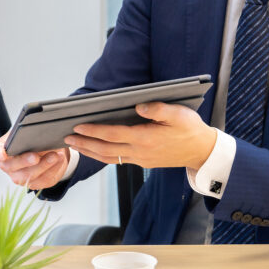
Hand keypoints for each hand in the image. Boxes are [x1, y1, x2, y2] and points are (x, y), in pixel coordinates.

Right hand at [0, 133, 69, 189]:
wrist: (46, 147)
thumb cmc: (31, 138)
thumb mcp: (27, 132)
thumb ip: (27, 133)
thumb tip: (36, 132)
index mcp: (1, 150)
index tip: (3, 153)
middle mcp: (8, 166)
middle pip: (11, 167)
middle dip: (24, 161)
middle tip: (36, 156)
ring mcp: (19, 177)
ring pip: (28, 177)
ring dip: (43, 166)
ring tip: (55, 155)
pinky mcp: (34, 184)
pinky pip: (43, 180)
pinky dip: (53, 169)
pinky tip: (60, 159)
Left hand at [64, 102, 216, 169]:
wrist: (202, 151)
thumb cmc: (190, 129)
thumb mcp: (178, 114)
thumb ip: (158, 109)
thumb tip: (138, 106)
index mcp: (146, 138)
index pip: (113, 135)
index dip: (94, 130)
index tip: (78, 126)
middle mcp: (140, 152)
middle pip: (105, 149)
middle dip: (84, 143)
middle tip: (66, 138)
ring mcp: (141, 160)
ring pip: (109, 158)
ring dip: (90, 151)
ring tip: (75, 145)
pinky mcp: (143, 162)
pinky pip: (117, 160)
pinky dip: (102, 155)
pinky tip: (95, 150)